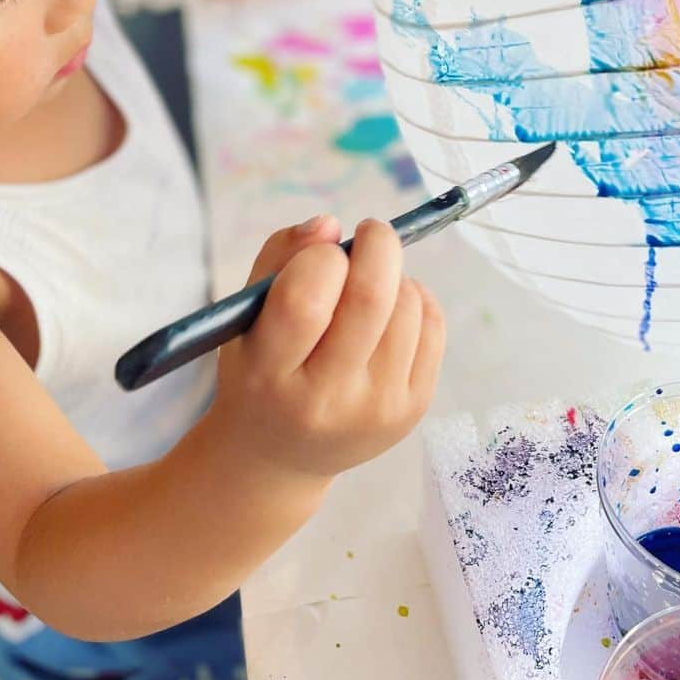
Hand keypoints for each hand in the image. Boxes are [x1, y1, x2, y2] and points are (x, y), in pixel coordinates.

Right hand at [210, 215, 444, 479]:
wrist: (281, 456)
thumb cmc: (261, 369)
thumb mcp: (246, 315)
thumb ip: (279, 256)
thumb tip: (331, 224)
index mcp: (269, 374)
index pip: (304, 299)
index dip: (321, 257)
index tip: (325, 250)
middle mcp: (325, 400)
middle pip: (371, 297)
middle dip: (377, 245)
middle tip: (370, 232)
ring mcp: (376, 409)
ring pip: (407, 305)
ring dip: (395, 276)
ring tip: (370, 287)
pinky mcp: (412, 410)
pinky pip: (433, 326)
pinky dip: (417, 299)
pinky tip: (391, 310)